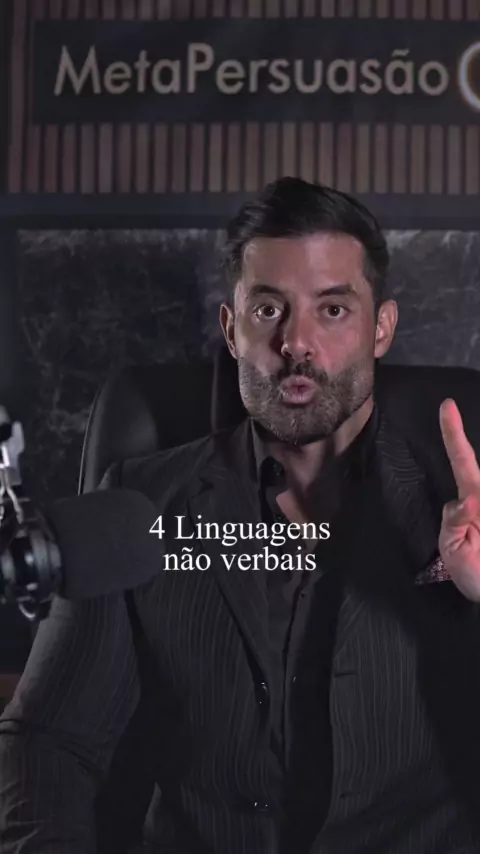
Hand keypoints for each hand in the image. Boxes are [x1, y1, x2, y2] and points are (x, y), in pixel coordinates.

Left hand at [438, 399, 479, 601]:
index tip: (446, 406)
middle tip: (472, 538)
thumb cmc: (473, 574)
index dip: (453, 434)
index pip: (462, 461)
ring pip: (478, 495)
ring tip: (479, 547)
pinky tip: (478, 540)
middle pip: (474, 476)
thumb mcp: (452, 551)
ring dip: (474, 530)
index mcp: (471, 502)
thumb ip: (455, 524)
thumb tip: (468, 500)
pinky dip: (475, 526)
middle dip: (467, 503)